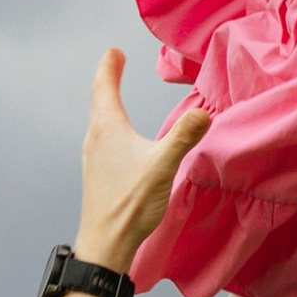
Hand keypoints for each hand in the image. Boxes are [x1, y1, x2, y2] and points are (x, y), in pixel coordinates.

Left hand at [74, 51, 208, 267]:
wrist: (105, 245)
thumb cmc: (131, 204)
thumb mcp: (162, 166)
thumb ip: (183, 137)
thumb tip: (203, 112)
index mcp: (107, 129)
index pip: (104, 86)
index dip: (109, 66)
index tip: (114, 51)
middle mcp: (95, 139)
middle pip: (99, 101)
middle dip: (109, 81)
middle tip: (116, 65)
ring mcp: (93, 158)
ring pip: (100, 122)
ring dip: (108, 105)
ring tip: (115, 97)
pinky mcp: (97, 175)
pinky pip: (103, 139)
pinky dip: (111, 126)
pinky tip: (121, 141)